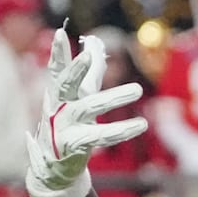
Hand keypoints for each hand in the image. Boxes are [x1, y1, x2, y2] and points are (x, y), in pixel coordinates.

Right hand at [25, 26, 147, 196]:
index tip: (59, 33)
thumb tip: (96, 42)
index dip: (57, 52)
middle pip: (66, 85)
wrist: (56, 162)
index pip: (57, 70)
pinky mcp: (74, 145)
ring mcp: (64, 126)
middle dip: (75, 70)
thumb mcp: (80, 95)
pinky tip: (141, 124)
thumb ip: (91, 70)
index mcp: (60, 93)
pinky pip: (100, 136)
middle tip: (87, 56)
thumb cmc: (71, 121)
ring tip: (138, 90)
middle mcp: (59, 107)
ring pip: (89, 108)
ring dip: (114, 98)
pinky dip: (121, 130)